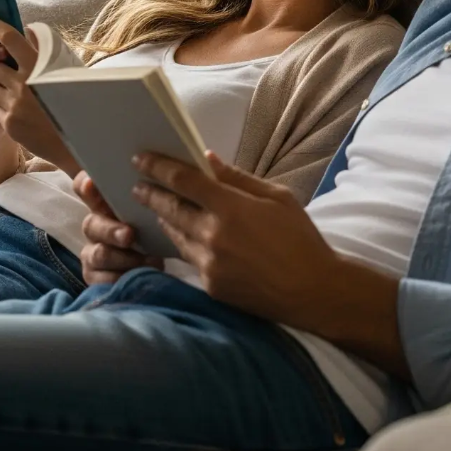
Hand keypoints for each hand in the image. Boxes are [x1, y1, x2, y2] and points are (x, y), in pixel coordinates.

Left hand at [0, 14, 77, 172]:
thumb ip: (44, 50)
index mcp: (40, 65)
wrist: (75, 141)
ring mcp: (15, 103)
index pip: (10, 38)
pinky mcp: (9, 122)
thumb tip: (28, 29)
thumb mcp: (65, 70)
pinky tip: (11, 109)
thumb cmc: (73, 101)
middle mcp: (25, 83)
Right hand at [75, 171, 160, 283]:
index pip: (84, 187)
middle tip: (130, 235)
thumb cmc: (151, 226)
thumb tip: (168, 171)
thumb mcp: (152, 208)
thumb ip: (151, 191)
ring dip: (122, 258)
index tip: (93, 184)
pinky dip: (119, 280)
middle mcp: (95, 225)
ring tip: (148, 262)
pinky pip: (98, 280)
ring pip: (97, 254)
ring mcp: (92, 251)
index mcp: (104, 203)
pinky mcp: (94, 276)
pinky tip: (139, 278)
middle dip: (110, 230)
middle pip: (91, 224)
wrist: (154, 261)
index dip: (86, 185)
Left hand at [133, 152, 398, 336]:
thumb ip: (237, 178)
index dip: (157, 167)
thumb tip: (207, 159)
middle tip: (137, 184)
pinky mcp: (211, 286)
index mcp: (231, 208)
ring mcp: (209, 263)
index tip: (140, 159)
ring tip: (154, 206)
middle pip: (170, 208)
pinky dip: (181, 242)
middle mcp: (213, 235)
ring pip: (175, 234)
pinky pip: (189, 258)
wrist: (314, 292)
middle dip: (150, 193)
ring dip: (162, 218)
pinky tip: (179, 234)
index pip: (183, 180)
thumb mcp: (277, 197)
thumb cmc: (300, 239)